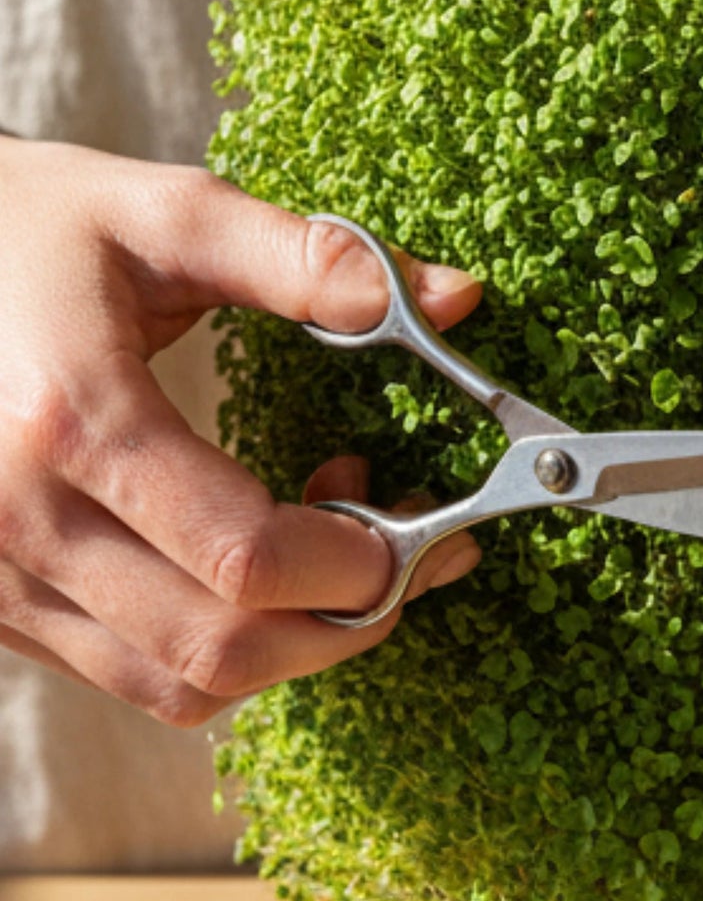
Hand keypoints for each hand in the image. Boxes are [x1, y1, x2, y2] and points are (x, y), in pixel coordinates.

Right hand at [0, 139, 482, 725]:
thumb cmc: (29, 231)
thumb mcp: (165, 212)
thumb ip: (309, 259)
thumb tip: (461, 300)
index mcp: (70, 421)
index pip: (247, 559)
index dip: (362, 563)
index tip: (424, 524)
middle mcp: (17, 521)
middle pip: (223, 650)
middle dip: (346, 621)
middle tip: (405, 552)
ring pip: (180, 688)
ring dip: (289, 648)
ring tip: (328, 552)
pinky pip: (133, 678)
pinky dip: (223, 653)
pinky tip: (253, 572)